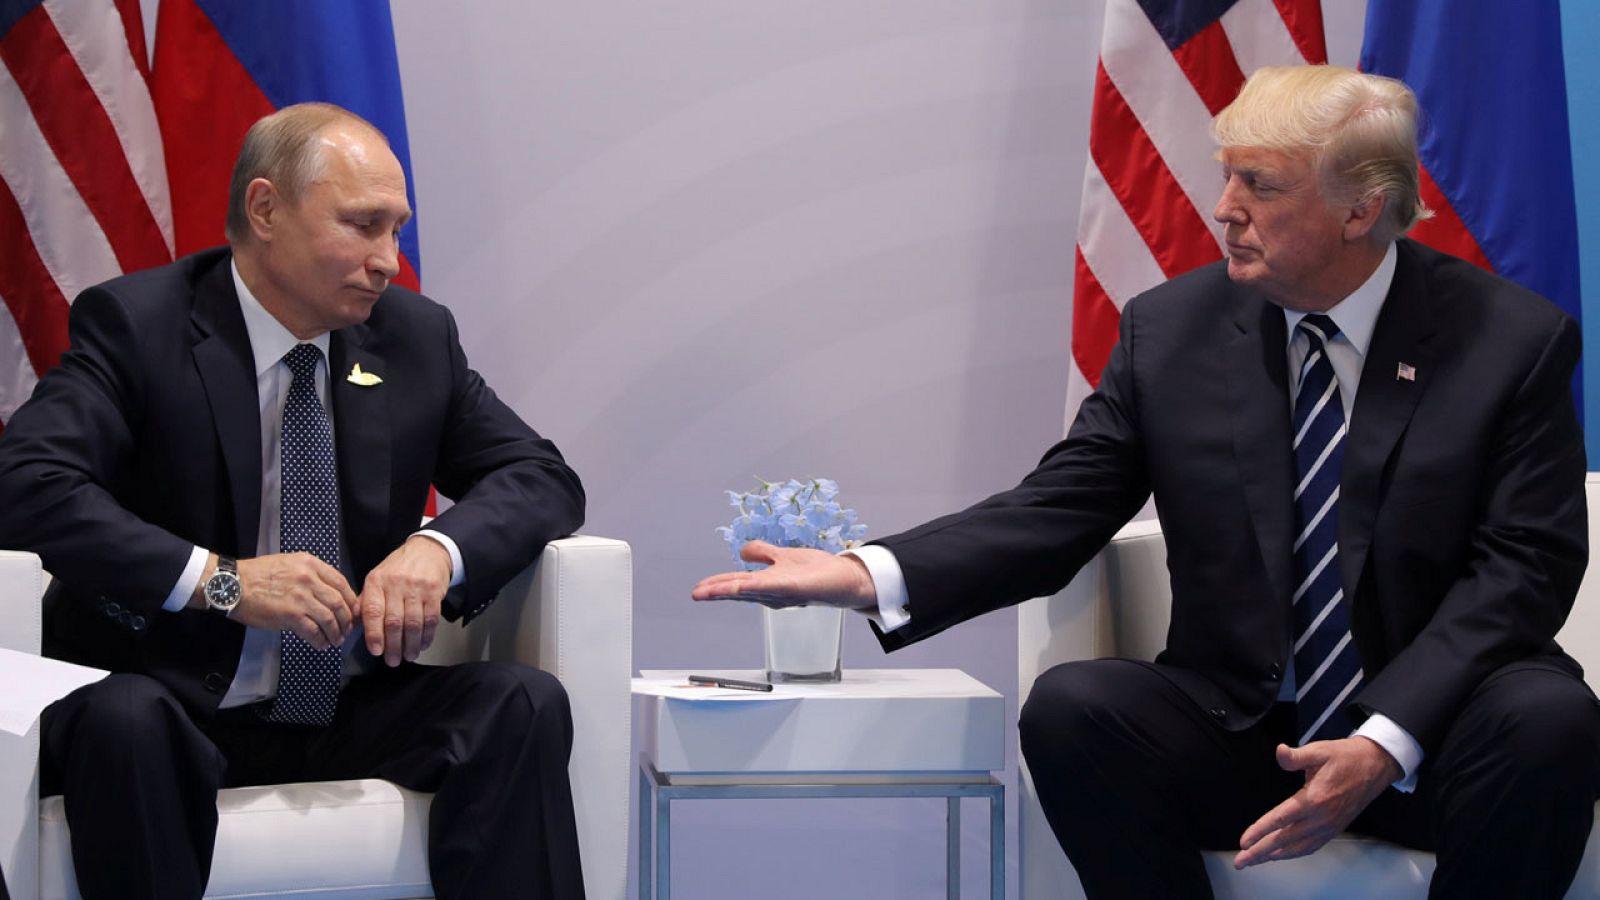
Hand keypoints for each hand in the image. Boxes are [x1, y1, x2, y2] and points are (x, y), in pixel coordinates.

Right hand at [234, 553, 358, 649]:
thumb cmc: (257, 575)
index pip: (341, 582)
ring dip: (335, 632)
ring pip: (330, 618)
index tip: (352, 611)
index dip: (350, 600)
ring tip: (335, 640)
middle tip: (346, 630)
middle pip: (339, 602)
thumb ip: (310, 574)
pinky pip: (313, 631)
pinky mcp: (290, 615)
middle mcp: (309, 579)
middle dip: (346, 620)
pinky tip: (321, 644)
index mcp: (310, 564)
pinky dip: (320, 640)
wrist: (232, 585)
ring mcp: (300, 597)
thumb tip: (327, 593)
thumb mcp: (288, 563)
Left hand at [360, 535, 450, 665]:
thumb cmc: (398, 569)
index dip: (374, 634)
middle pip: (394, 621)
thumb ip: (365, 602)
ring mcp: (417, 588)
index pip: (373, 611)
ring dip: (411, 644)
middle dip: (393, 645)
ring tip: (408, 656)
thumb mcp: (376, 579)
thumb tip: (351, 627)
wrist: (427, 551)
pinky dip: (427, 636)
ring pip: (413, 623)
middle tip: (392, 660)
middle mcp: (396, 584)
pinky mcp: (435, 592)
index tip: (376, 651)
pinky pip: (431, 619)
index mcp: (376, 582)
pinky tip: (423, 644)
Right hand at [690, 540, 877, 610]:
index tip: (697, 591)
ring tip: (708, 592)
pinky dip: (757, 587)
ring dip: (729, 590)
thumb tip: (742, 552)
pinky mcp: (797, 587)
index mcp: (767, 583)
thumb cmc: (816, 571)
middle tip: (696, 594)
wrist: (845, 578)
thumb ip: (763, 553)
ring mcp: (784, 591)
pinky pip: (773, 586)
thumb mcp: (783, 557)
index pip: (736, 584)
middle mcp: (772, 591)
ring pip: (751, 590)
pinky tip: (743, 585)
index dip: (716, 587)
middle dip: (717, 592)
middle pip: (739, 590)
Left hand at [1234, 737, 1401, 867]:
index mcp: (1315, 799)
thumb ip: (1296, 756)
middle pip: (1285, 840)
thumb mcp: (1319, 751)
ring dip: (1274, 856)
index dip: (1260, 831)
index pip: (1281, 819)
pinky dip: (1294, 853)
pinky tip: (1282, 854)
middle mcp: (1321, 817)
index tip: (1244, 841)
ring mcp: (1329, 826)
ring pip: (1297, 847)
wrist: (1374, 767)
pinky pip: (1311, 846)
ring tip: (1255, 861)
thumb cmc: (1345, 758)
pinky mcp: (1334, 828)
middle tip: (1241, 861)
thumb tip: (1280, 752)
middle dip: (1261, 852)